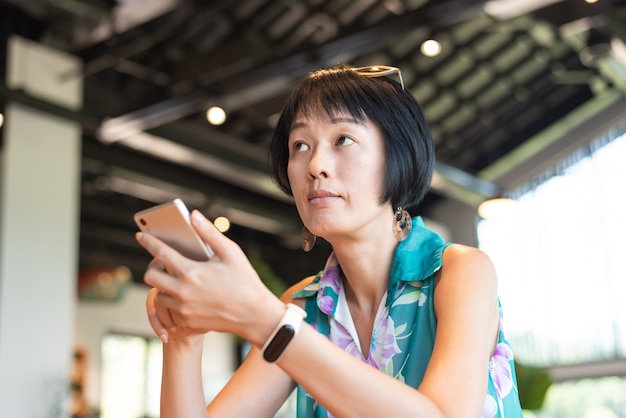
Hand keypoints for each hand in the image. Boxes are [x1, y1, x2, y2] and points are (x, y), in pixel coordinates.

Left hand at [136, 210, 282, 344]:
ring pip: (159, 294)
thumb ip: (209, 232)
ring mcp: (183, 309)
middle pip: (151, 276)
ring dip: (165, 285)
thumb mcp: (230, 252)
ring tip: (179, 279)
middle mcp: (182, 292)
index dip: (148, 241)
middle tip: (163, 263)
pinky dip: (176, 301)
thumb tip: (193, 215)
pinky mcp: (187, 321)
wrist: (254, 315)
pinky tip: (189, 295)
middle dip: (153, 267)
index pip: (160, 253)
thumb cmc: (245, 280)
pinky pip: (171, 310)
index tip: (140, 235)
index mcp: (191, 272)